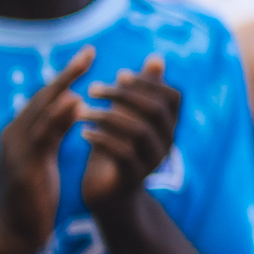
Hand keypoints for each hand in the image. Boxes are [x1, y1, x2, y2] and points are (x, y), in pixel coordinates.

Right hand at [0, 46, 92, 253]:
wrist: (15, 235)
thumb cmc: (33, 200)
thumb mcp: (45, 160)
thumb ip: (54, 134)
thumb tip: (73, 106)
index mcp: (19, 133)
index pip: (45, 98)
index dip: (65, 77)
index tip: (87, 57)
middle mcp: (14, 135)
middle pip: (43, 96)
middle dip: (67, 73)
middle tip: (90, 51)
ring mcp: (17, 149)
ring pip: (41, 109)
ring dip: (64, 84)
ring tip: (86, 65)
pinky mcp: (25, 165)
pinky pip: (43, 134)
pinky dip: (59, 115)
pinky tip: (76, 101)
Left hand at [81, 54, 179, 217]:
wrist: (109, 195)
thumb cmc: (116, 149)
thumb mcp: (128, 116)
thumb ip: (141, 91)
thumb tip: (157, 59)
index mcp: (168, 126)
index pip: (173, 97)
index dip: (149, 83)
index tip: (120, 75)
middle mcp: (167, 142)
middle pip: (154, 110)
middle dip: (122, 95)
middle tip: (92, 88)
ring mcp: (153, 161)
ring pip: (139, 130)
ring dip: (107, 116)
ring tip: (81, 111)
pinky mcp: (134, 177)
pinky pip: (123, 153)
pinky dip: (101, 139)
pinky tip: (83, 133)